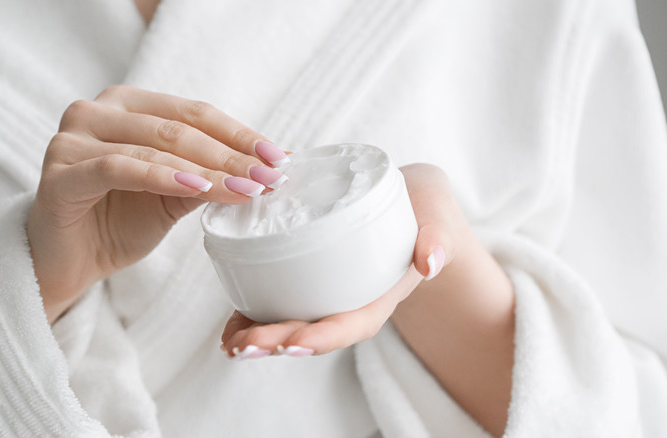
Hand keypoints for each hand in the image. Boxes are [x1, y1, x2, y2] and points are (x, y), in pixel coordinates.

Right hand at [26, 86, 289, 321]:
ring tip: (246, 189)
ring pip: (154, 145)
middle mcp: (97, 111)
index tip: (279, 157)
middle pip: (178, 127)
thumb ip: (208, 177)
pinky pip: (119, 167)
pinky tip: (197, 189)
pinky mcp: (60, 172)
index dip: (239, 134)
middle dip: (231, 155)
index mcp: (128, 106)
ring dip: (206, 169)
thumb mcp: (173, 196)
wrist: (68, 263)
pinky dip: (162, 176)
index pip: (194, 113)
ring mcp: (73, 138)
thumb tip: (265, 170)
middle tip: (270, 177)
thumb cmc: (118, 223)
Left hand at [220, 164, 465, 357]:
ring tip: (230, 344)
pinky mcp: (308, 278)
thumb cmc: (424, 207)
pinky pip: (278, 302)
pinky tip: (229, 329)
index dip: (322, 337)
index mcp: (380, 294)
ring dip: (259, 337)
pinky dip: (252, 317)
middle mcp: (351, 301)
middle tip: (243, 346)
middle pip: (314, 330)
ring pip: (292, 322)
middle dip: (278, 341)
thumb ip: (437, 236)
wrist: (412, 200)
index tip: (292, 344)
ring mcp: (328, 293)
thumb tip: (430, 262)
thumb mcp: (436, 214)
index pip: (351, 324)